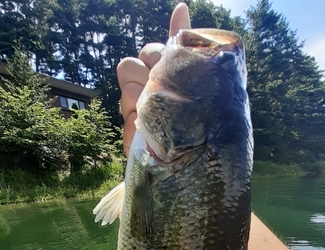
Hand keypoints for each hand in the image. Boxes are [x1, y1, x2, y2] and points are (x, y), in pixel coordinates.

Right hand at [117, 2, 190, 155]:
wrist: (195, 160)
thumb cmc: (197, 115)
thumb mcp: (192, 76)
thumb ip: (180, 42)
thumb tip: (181, 6)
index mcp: (160, 74)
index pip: (148, 51)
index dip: (156, 56)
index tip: (168, 67)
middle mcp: (145, 89)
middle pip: (128, 66)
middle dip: (145, 76)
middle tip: (162, 90)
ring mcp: (136, 111)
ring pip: (127, 92)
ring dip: (143, 101)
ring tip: (161, 114)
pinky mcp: (132, 134)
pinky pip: (129, 118)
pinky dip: (140, 123)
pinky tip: (153, 129)